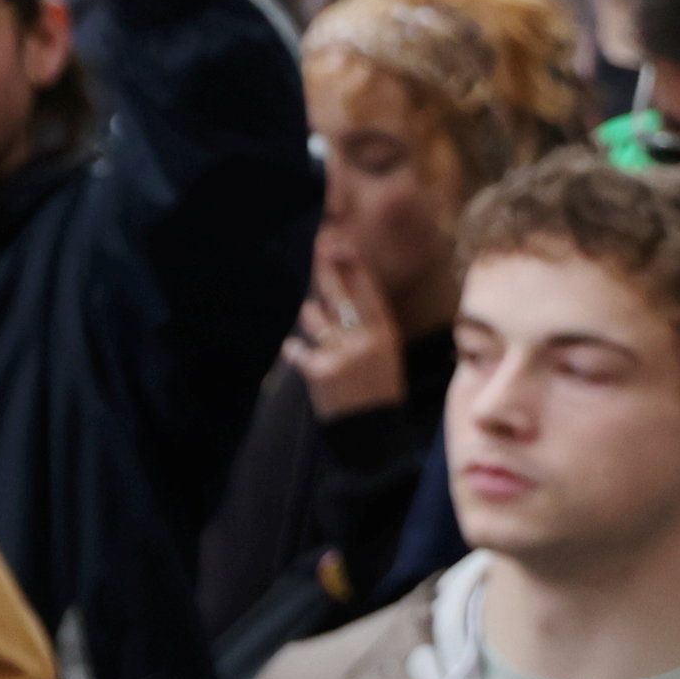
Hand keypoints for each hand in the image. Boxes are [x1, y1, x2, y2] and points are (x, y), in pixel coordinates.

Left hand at [282, 240, 410, 419]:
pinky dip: (295, 351)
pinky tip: (298, 355)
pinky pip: (296, 348)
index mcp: (384, 333)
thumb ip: (366, 324)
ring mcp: (343, 354)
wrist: (374, 435)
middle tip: (319, 246)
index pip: (368, 290)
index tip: (340, 243)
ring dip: (311, 319)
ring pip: (312, 315)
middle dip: (326, 267)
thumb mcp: (383, 353)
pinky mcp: (321, 372)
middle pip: (340, 292)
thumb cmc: (377, 390)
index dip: (353, 264)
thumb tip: (340, 293)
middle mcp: (365, 339)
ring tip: (323, 336)